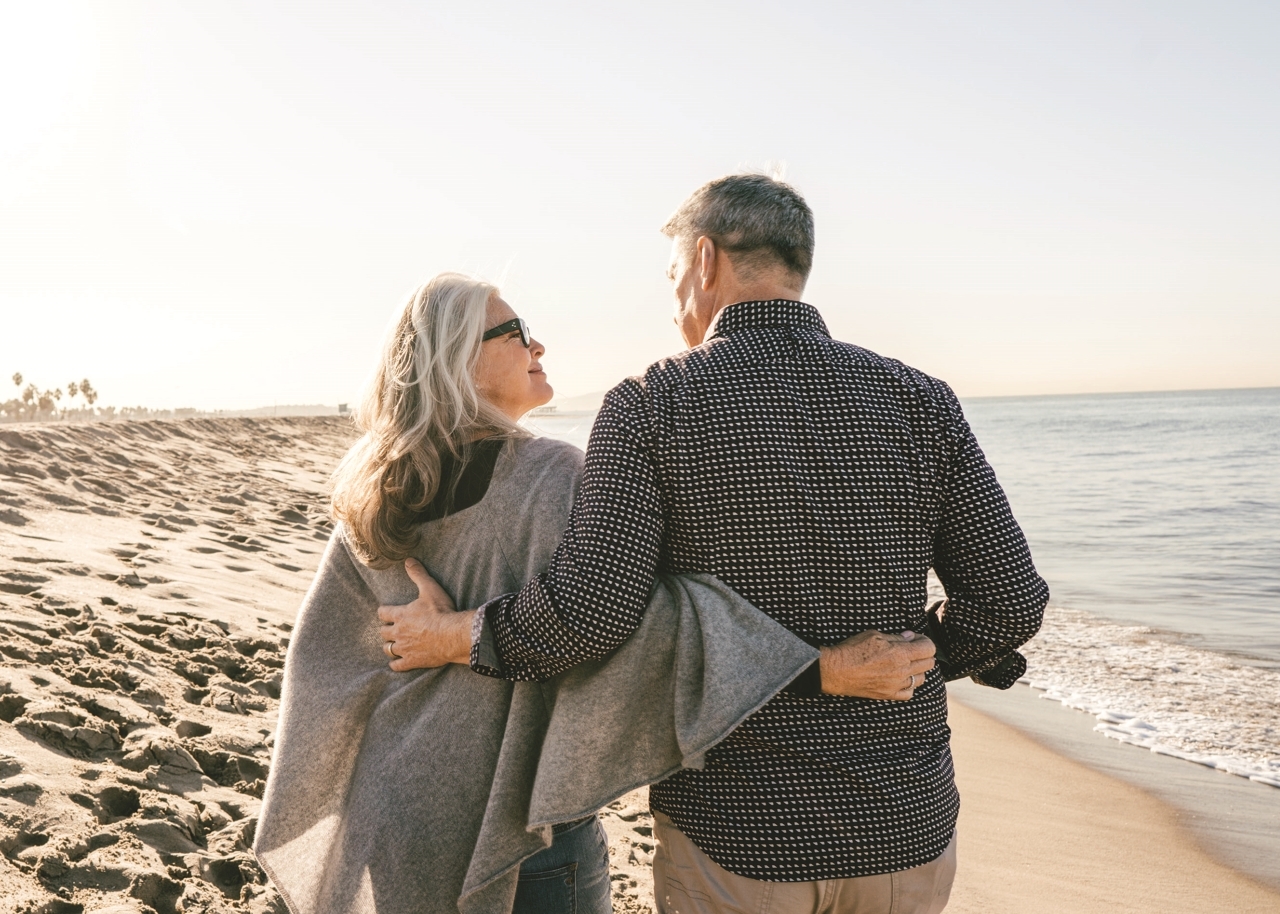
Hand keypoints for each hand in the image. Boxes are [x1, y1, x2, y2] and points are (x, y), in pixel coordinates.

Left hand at [377, 558, 474, 671]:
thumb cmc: (441, 611)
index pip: (383, 613)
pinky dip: (396, 664)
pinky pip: (397, 666)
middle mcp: (398, 632)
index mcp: (400, 615)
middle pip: (383, 632)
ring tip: (394, 645)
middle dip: (386, 630)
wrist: (452, 635)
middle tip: (392, 629)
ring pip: (388, 649)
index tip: (387, 612)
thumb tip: (408, 560)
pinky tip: (398, 663)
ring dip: (390, 647)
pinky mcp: (412, 661)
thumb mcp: (430, 589)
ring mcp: (404, 648)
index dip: (384, 612)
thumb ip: (418, 574)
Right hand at [818, 630, 935, 699]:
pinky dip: (909, 685)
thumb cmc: (852, 649)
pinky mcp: (888, 695)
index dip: (924, 640)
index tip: (914, 638)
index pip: (928, 648)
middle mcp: (902, 670)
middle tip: (911, 648)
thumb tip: (910, 637)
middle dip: (923, 653)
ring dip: (917, 669)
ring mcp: (896, 685)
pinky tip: (901, 678)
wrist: (836, 670)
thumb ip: (896, 637)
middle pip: (928, 663)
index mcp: (900, 653)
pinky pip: (909, 693)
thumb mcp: (874, 635)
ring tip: (906, 663)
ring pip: (921, 679)